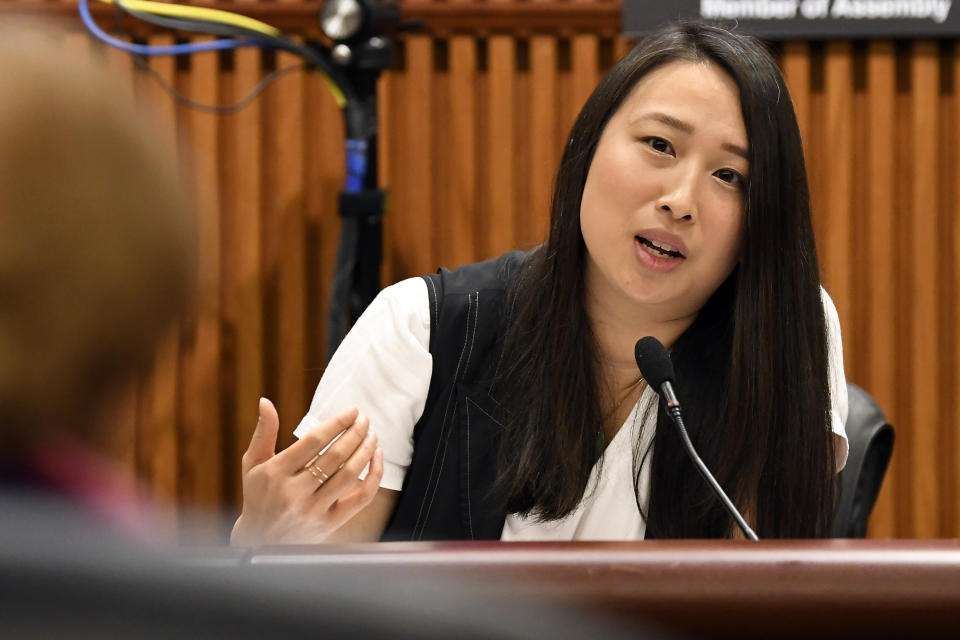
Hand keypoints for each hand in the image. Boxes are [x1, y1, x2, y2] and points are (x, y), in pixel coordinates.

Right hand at [230, 398, 382, 545]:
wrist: (259, 542)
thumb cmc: (258, 495)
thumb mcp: (253, 464)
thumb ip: (264, 432)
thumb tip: (266, 401)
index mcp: (276, 473)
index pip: (313, 441)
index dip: (337, 423)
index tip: (352, 410)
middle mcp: (295, 493)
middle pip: (335, 456)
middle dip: (355, 433)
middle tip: (365, 419)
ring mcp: (313, 510)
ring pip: (349, 475)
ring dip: (366, 450)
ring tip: (372, 434)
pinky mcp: (329, 524)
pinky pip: (361, 499)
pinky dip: (374, 476)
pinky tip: (377, 458)